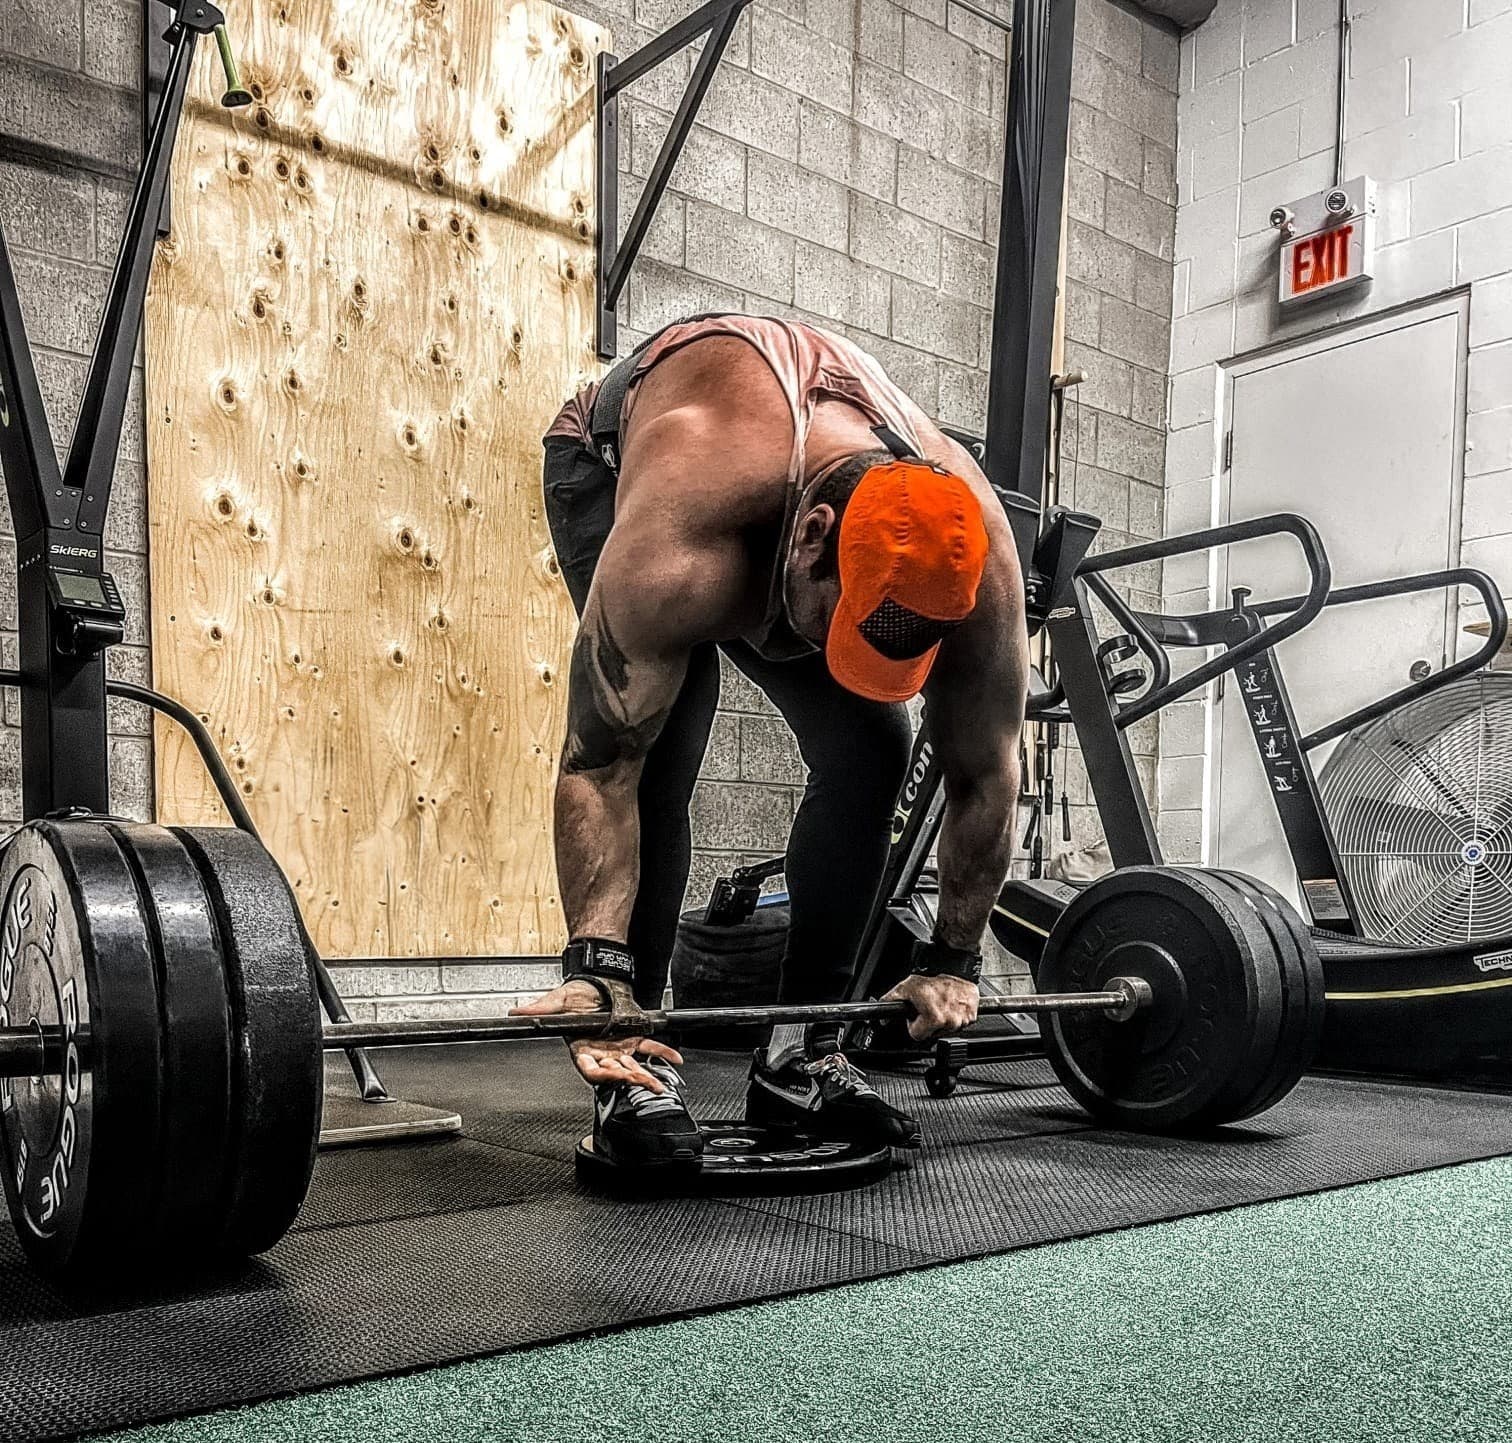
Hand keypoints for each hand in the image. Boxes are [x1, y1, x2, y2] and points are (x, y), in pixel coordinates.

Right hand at [510, 982, 682, 1089]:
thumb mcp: (557, 1001)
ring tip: (658, 1083)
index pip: (590, 1070)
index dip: (602, 1074)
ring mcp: (618, 1046)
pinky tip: (674, 1059)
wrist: (595, 980)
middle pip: (614, 1072)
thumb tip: (517, 1013)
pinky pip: (650, 1048)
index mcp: (582, 1048)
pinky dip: (663, 1054)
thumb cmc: (576, 993)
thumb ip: (539, 1010)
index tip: (612, 1075)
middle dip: (628, 1079)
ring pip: (632, 1065)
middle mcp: (601, 1051)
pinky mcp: (633, 1037)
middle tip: (642, 1083)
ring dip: (645, 1074)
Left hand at [883, 973, 979, 1040]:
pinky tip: (951, 1003)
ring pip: (947, 1028)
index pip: (917, 1035)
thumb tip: (882, 1017)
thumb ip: (890, 1002)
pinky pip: (961, 1021)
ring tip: (940, 1003)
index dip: (914, 1024)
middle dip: (929, 1022)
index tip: (917, 1014)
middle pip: (933, 1033)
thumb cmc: (932, 976)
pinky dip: (956, 1013)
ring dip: (943, 1018)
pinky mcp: (972, 1015)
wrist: (954, 967)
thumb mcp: (905, 988)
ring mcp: (963, 1020)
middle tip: (929, 1006)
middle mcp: (950, 1022)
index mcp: (934, 1019)